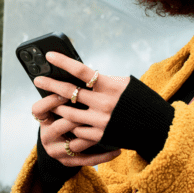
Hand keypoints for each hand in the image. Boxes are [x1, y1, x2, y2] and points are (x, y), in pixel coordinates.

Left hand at [31, 52, 128, 166]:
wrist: (155, 127)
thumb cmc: (139, 101)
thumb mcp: (125, 85)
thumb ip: (105, 81)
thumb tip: (84, 77)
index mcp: (110, 86)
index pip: (81, 71)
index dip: (63, 62)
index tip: (49, 56)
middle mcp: (104, 103)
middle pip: (69, 92)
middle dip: (50, 85)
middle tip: (38, 80)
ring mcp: (101, 121)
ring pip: (68, 113)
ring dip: (57, 108)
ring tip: (51, 103)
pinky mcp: (101, 136)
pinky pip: (78, 130)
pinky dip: (73, 126)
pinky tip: (70, 123)